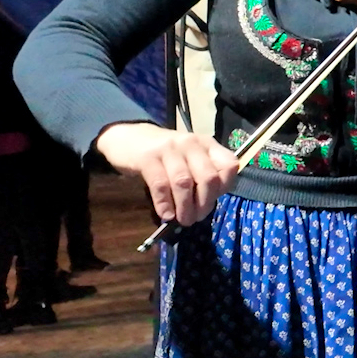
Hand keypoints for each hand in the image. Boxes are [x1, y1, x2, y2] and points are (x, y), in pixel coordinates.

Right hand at [94, 121, 237, 225]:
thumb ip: (202, 175)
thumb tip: (207, 205)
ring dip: (185, 207)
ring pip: (184, 182)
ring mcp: (169, 149)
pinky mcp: (147, 157)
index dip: (225, 187)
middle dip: (205, 203)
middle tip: (196, 218)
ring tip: (183, 220)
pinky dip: (164, 204)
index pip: (229, 165)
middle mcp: (191, 144)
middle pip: (208, 177)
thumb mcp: (190, 158)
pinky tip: (166, 215)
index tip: (213, 200)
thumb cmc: (165, 154)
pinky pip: (160, 184)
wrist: (127, 137)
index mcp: (207, 144)